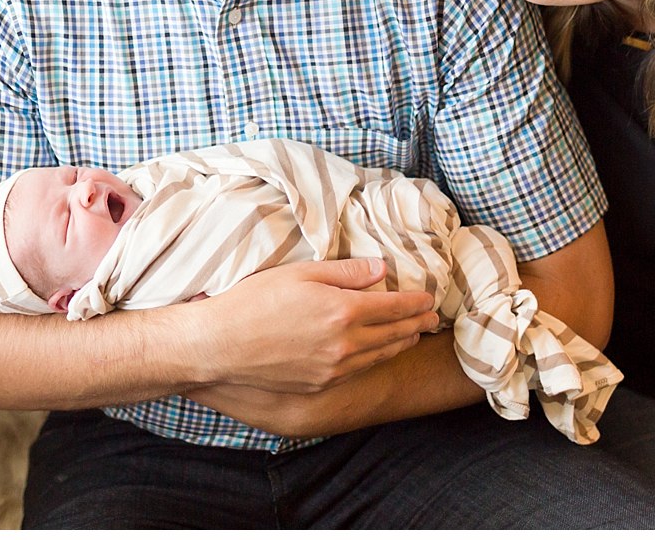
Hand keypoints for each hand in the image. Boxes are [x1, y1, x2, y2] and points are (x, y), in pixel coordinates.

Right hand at [188, 257, 437, 393]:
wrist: (222, 346)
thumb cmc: (255, 301)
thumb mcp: (300, 273)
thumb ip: (345, 272)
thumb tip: (380, 269)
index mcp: (343, 311)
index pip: (394, 306)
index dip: (415, 301)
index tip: (428, 297)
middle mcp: (345, 344)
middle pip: (394, 334)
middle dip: (417, 324)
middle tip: (433, 318)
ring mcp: (334, 368)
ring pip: (380, 355)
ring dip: (402, 344)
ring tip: (413, 336)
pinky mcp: (320, 384)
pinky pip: (359, 370)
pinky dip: (377, 359)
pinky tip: (378, 353)